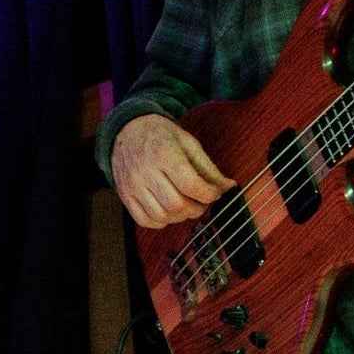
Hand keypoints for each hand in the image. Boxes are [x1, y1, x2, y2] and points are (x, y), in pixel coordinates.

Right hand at [111, 113, 234, 228]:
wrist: (128, 132)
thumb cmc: (162, 137)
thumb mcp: (189, 143)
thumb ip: (209, 168)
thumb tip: (228, 187)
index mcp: (163, 153)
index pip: (191, 185)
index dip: (209, 194)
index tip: (214, 193)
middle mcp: (144, 170)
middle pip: (177, 205)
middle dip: (197, 208)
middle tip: (201, 201)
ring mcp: (132, 185)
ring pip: (162, 216)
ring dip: (181, 217)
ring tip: (186, 205)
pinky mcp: (124, 195)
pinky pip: (145, 220)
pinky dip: (161, 221)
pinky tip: (168, 210)